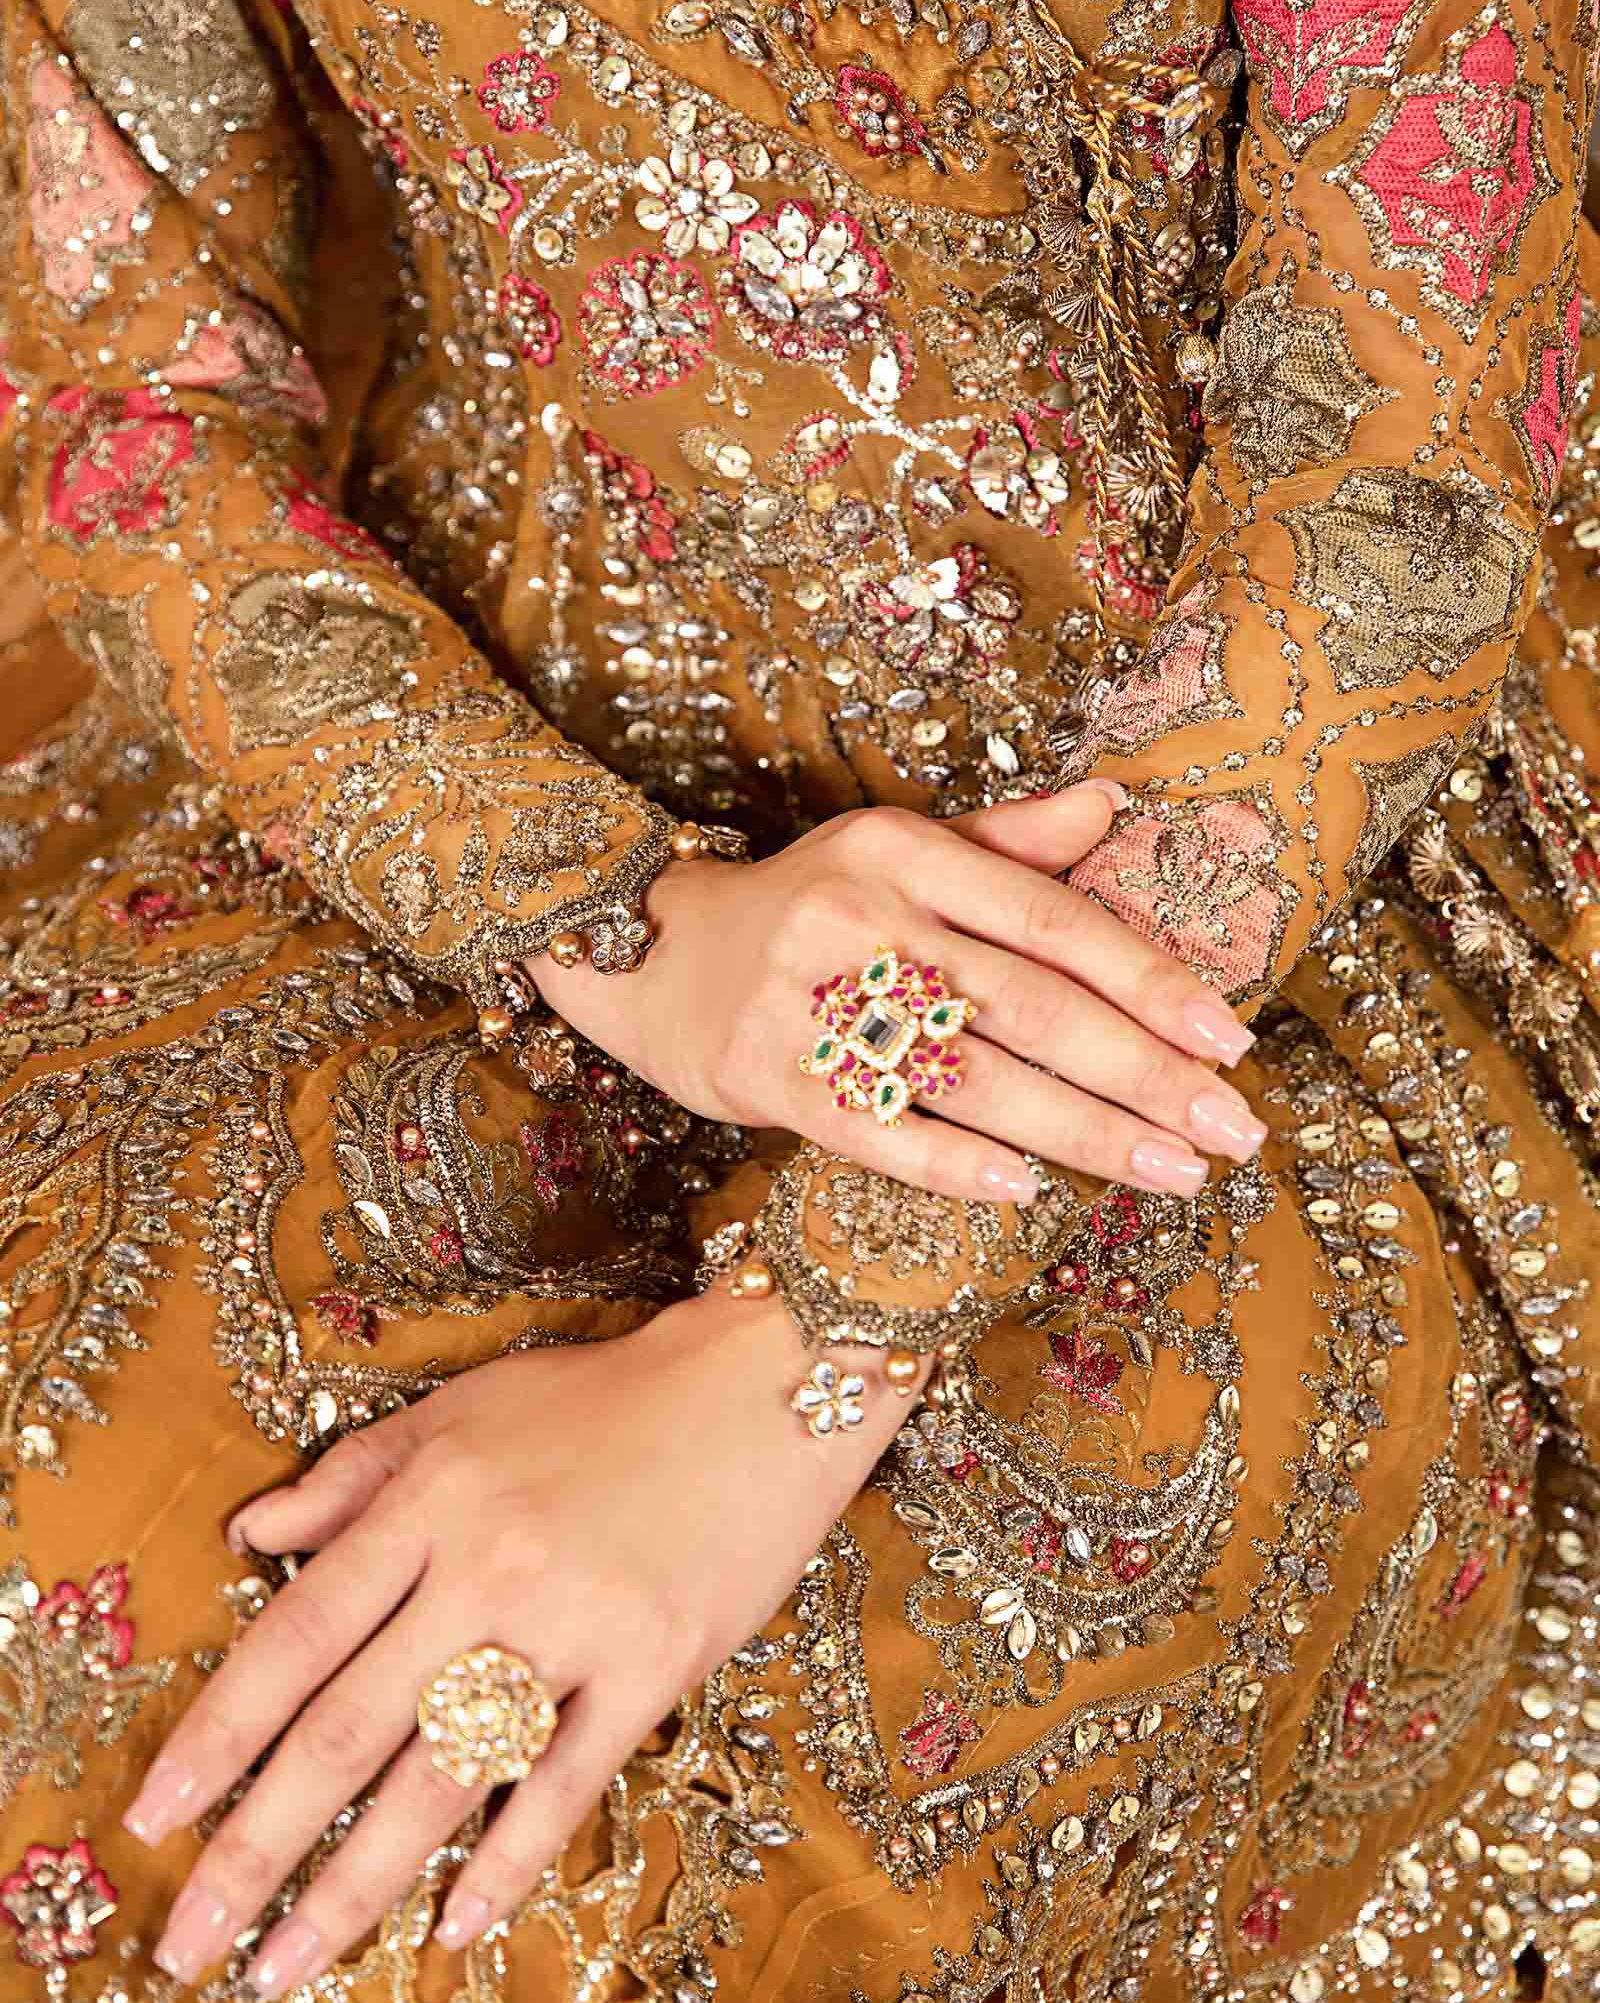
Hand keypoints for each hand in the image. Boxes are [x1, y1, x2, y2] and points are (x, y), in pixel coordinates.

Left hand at [125, 1288, 901, 1997]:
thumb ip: (353, 1476)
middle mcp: (487, 1565)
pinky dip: (508, 1862)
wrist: (762, 1383)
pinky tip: (452, 1928)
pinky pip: (567, 1781)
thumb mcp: (463, 1408)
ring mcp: (574, 1620)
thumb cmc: (606, 1398)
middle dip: (258, 1847)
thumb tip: (251, 1532)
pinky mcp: (654, 1662)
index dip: (219, 1732)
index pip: (297, 1634)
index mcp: (430, 1500)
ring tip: (290, 1964)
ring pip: (443, 1776)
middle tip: (193, 1944)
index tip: (155, 1814)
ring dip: (356, 1885)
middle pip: (350, 1728)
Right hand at [537, 785, 1262, 1205]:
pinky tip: (1029, 1194)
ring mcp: (806, 1000)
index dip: (1150, 981)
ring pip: (970, 1078)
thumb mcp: (897, 850)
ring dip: (1082, 1133)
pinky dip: (954, 1164)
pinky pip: (875, 1131)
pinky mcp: (765, 1076)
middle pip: (1030, 1007)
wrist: (645, 951)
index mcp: (904, 852)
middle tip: (1232, 1132)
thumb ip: (1006, 842)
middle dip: (1145, 1076)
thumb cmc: (804, 905)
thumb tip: (1117, 808)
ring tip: (1171, 1174)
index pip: (1053, 920)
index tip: (1230, 1040)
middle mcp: (860, 918)